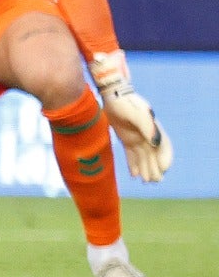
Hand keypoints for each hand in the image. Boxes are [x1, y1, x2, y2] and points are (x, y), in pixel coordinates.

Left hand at [91, 52, 173, 181]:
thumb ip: (146, 127)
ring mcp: (136, 137)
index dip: (164, 158)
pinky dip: (133, 164)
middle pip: (153, 155)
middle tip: (154, 181)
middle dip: (154, 168)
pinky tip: (134, 175)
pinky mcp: (126, 138)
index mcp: (152, 129)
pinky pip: (131, 154)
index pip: (163, 147)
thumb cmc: (124, 102)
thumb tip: (155, 143)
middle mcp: (146, 134)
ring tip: (145, 181)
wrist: (111, 94)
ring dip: (145, 169)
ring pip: (143, 156)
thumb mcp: (136, 113)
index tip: (162, 170)